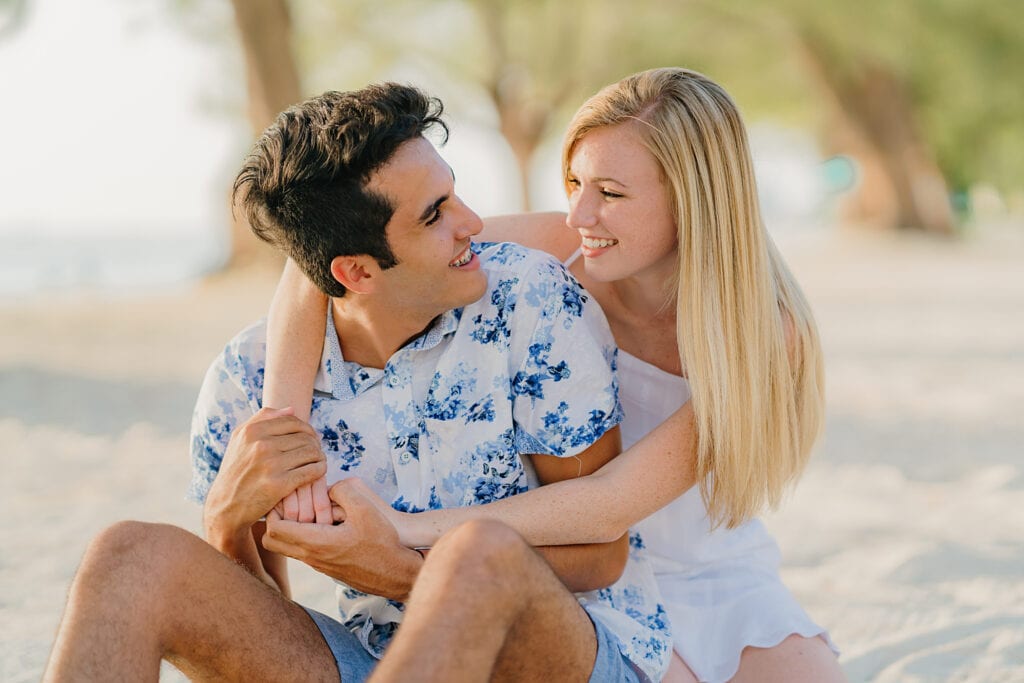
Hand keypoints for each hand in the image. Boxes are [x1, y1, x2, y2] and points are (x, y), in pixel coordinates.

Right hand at [204, 407, 325, 538]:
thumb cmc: (235, 471)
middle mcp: (261, 445)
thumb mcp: (239, 440)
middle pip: (305, 437)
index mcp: (252, 431)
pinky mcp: (279, 484)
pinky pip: (312, 471)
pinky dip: (319, 470)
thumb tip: (292, 409)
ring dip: (319, 457)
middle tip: (314, 453)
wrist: (225, 507)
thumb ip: (262, 419)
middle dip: (314, 444)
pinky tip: (316, 473)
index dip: (307, 429)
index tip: (309, 438)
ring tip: (316, 462)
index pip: (293, 422)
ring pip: (312, 452)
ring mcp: (271, 464)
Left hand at [262, 481, 421, 599]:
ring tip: (310, 512)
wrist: (396, 574)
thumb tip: (328, 488)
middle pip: (271, 542)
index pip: (274, 528)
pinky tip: (326, 524)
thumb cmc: (382, 542)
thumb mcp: (365, 508)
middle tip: (291, 504)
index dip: (275, 509)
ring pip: (287, 548)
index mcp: (316, 542)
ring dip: (290, 529)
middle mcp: (311, 557)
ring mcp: (318, 565)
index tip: (289, 495)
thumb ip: (342, 491)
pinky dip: (304, 537)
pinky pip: (303, 552)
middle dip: (275, 520)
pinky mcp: (327, 568)